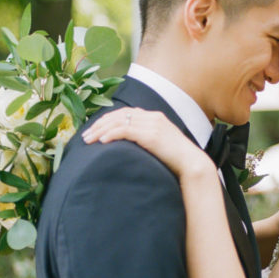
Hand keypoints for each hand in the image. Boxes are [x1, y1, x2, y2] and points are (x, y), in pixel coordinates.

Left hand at [83, 108, 211, 179]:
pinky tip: (102, 141)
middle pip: (119, 115)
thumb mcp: (161, 145)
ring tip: (89, 140)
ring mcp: (152, 124)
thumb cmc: (177, 160)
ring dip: (100, 130)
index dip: (107, 120)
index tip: (95, 130)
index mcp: (155, 117)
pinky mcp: (151, 134)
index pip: (125, 113)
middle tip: (85, 136)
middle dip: (99, 124)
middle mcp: (153, 117)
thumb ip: (147, 140)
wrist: (192, 164)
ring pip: (119, 122)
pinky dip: (111, 134)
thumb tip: (131, 148)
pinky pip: (126, 131)